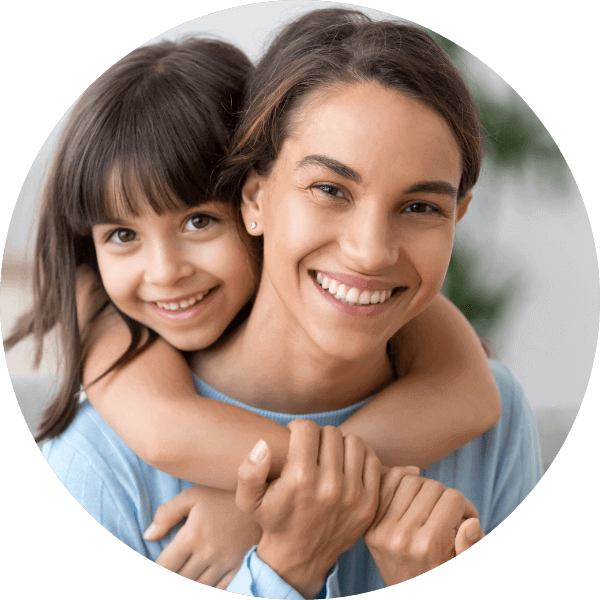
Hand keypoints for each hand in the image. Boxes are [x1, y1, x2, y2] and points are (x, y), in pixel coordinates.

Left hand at [143, 484, 260, 588]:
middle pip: (180, 579)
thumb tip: (148, 535)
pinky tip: (204, 580)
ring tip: (186, 573)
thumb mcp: (193, 495)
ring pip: (198, 587)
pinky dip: (210, 588)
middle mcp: (207, 554)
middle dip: (173, 575)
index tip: (160, 565)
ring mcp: (225, 563)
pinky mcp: (239, 567)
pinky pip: (220, 590)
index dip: (158, 568)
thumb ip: (167, 514)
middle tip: (174, 567)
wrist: (262, 494)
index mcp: (192, 535)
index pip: (164, 566)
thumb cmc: (222, 492)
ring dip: (189, 581)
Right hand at [236, 420, 380, 597]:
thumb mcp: (249, 500)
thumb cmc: (273, 520)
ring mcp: (353, 495)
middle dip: (318, 436)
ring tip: (329, 454)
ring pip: (353, 442)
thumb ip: (248, 471)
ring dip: (340, 444)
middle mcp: (329, 486)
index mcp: (300, 480)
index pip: (307, 428)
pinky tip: (346, 463)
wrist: (301, 556)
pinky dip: (360, 457)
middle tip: (312, 449)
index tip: (295, 439)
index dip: (298, 428)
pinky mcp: (369, 503)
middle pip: (331, 433)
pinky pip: (371, 461)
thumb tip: (263, 444)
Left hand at [364, 467, 481, 585]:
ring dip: (425, 488)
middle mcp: (403, 537)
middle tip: (448, 511)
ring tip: (431, 505)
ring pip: (411, 481)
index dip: (466, 506)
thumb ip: (471, 548)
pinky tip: (413, 496)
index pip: (453, 499)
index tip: (466, 518)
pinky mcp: (371, 526)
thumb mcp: (459, 566)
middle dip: (446, 496)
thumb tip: (471, 522)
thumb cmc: (438, 574)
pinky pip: (388, 485)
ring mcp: (383, 531)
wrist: (407, 593)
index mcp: (429, 545)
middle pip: (433, 487)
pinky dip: (402, 482)